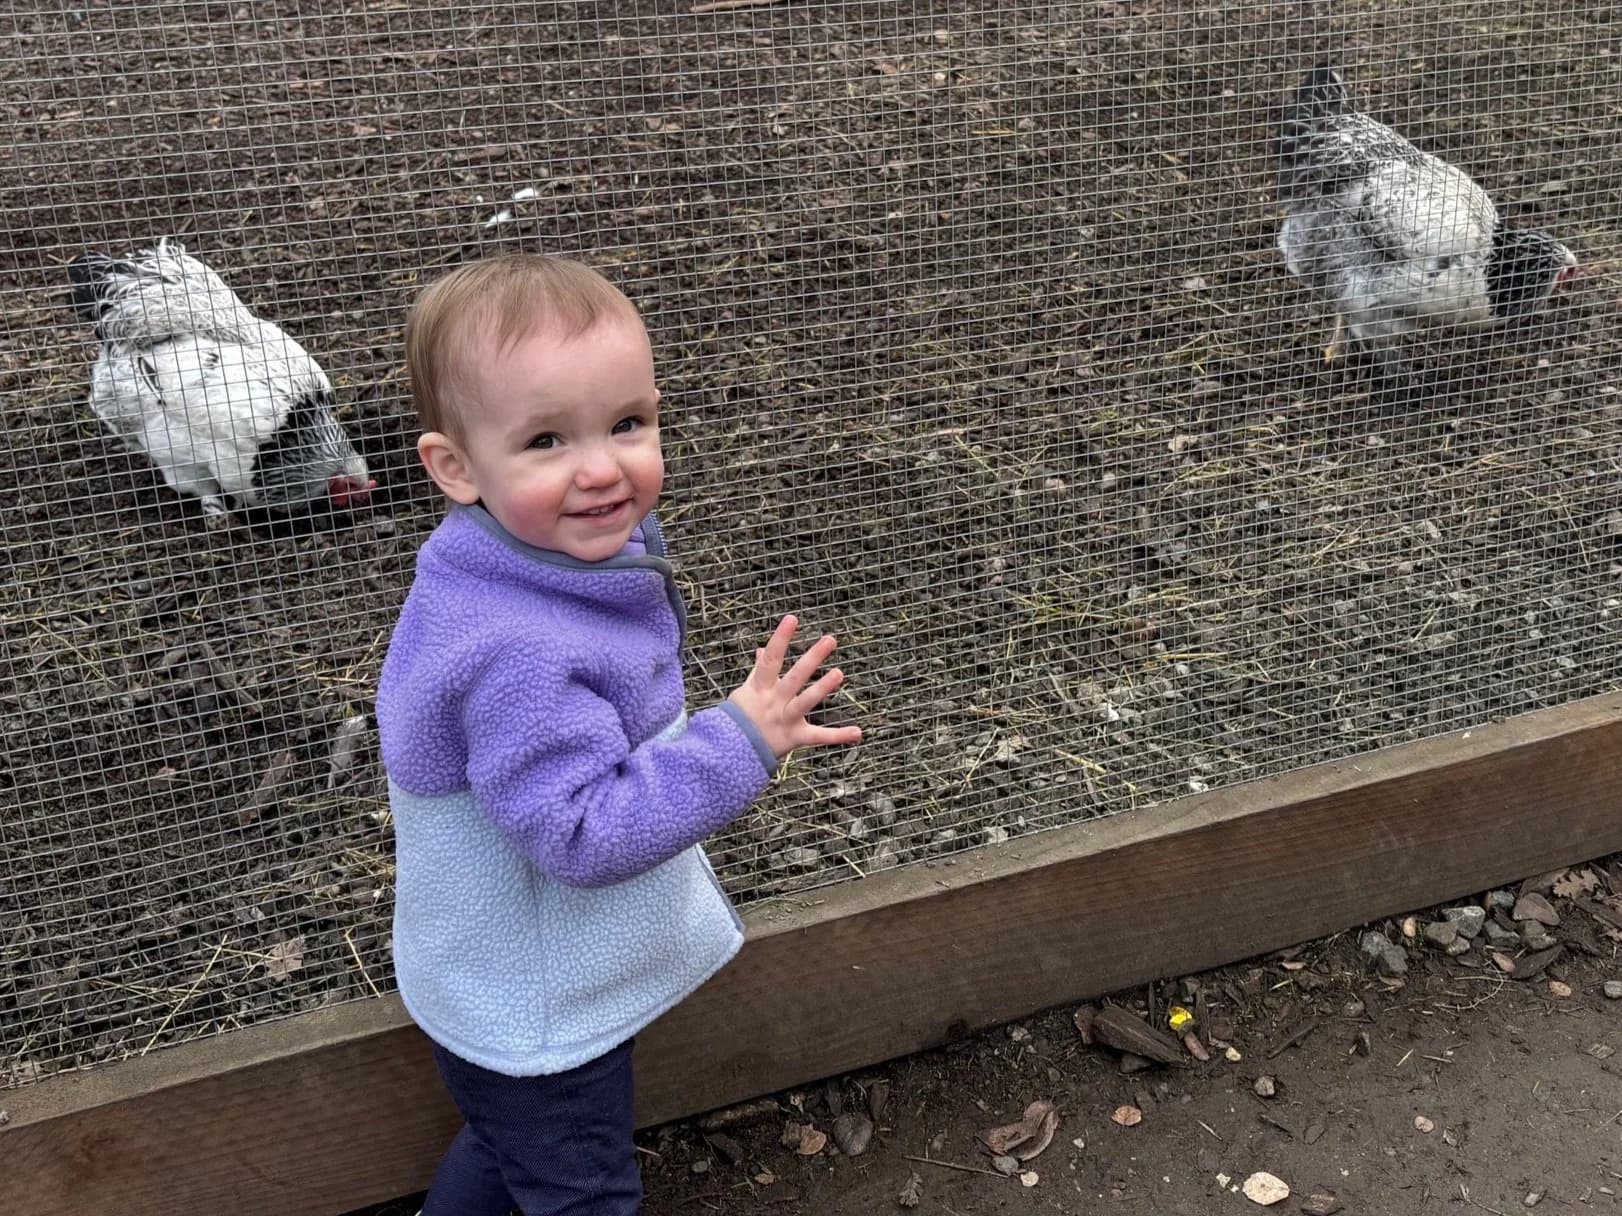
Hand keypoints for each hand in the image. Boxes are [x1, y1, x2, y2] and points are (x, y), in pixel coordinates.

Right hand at [728, 615, 861, 759]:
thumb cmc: (740, 718)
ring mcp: (785, 719)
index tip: (792, 619)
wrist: (731, 751)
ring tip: (839, 673)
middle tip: (830, 639)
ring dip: (822, 688)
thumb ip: (758, 671)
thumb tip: (761, 650)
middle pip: (794, 677)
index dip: (780, 638)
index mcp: (761, 687)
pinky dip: (838, 735)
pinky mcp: (795, 737)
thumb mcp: (745, 691)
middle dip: (812, 658)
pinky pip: (818, 737)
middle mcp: (774, 701)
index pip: (771, 659)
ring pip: (805, 702)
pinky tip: (857, 732)